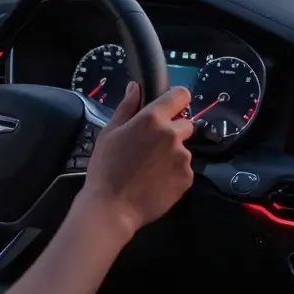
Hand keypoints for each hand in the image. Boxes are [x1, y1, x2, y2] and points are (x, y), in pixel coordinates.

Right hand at [77, 83, 195, 238]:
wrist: (112, 207)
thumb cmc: (106, 167)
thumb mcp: (109, 133)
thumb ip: (126, 107)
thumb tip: (135, 87)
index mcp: (153, 119)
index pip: (180, 95)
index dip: (177, 99)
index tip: (170, 108)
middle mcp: (172, 134)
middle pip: (185, 124)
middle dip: (173, 131)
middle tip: (152, 147)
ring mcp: (183, 157)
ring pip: (183, 149)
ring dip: (172, 154)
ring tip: (151, 169)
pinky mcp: (187, 178)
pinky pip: (184, 169)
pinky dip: (174, 173)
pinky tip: (157, 182)